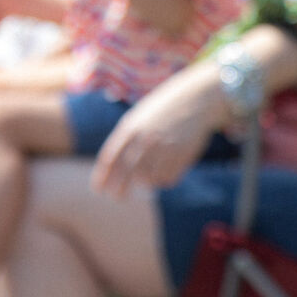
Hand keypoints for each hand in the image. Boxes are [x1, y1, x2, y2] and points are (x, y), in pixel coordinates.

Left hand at [91, 66, 226, 195]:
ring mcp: (164, 148)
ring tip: (151, 173)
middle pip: (126, 174)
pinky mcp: (182, 156)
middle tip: (118, 197)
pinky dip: (165, 179)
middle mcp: (145, 140)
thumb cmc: (164, 108)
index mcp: (130, 128)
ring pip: (148, 179)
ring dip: (147, 181)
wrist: (197, 98)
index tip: (99, 189)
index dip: (102, 177)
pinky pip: (167, 178)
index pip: (110, 159)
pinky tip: (167, 169)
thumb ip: (125, 138)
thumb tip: (112, 167)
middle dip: (119, 190)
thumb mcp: (140, 117)